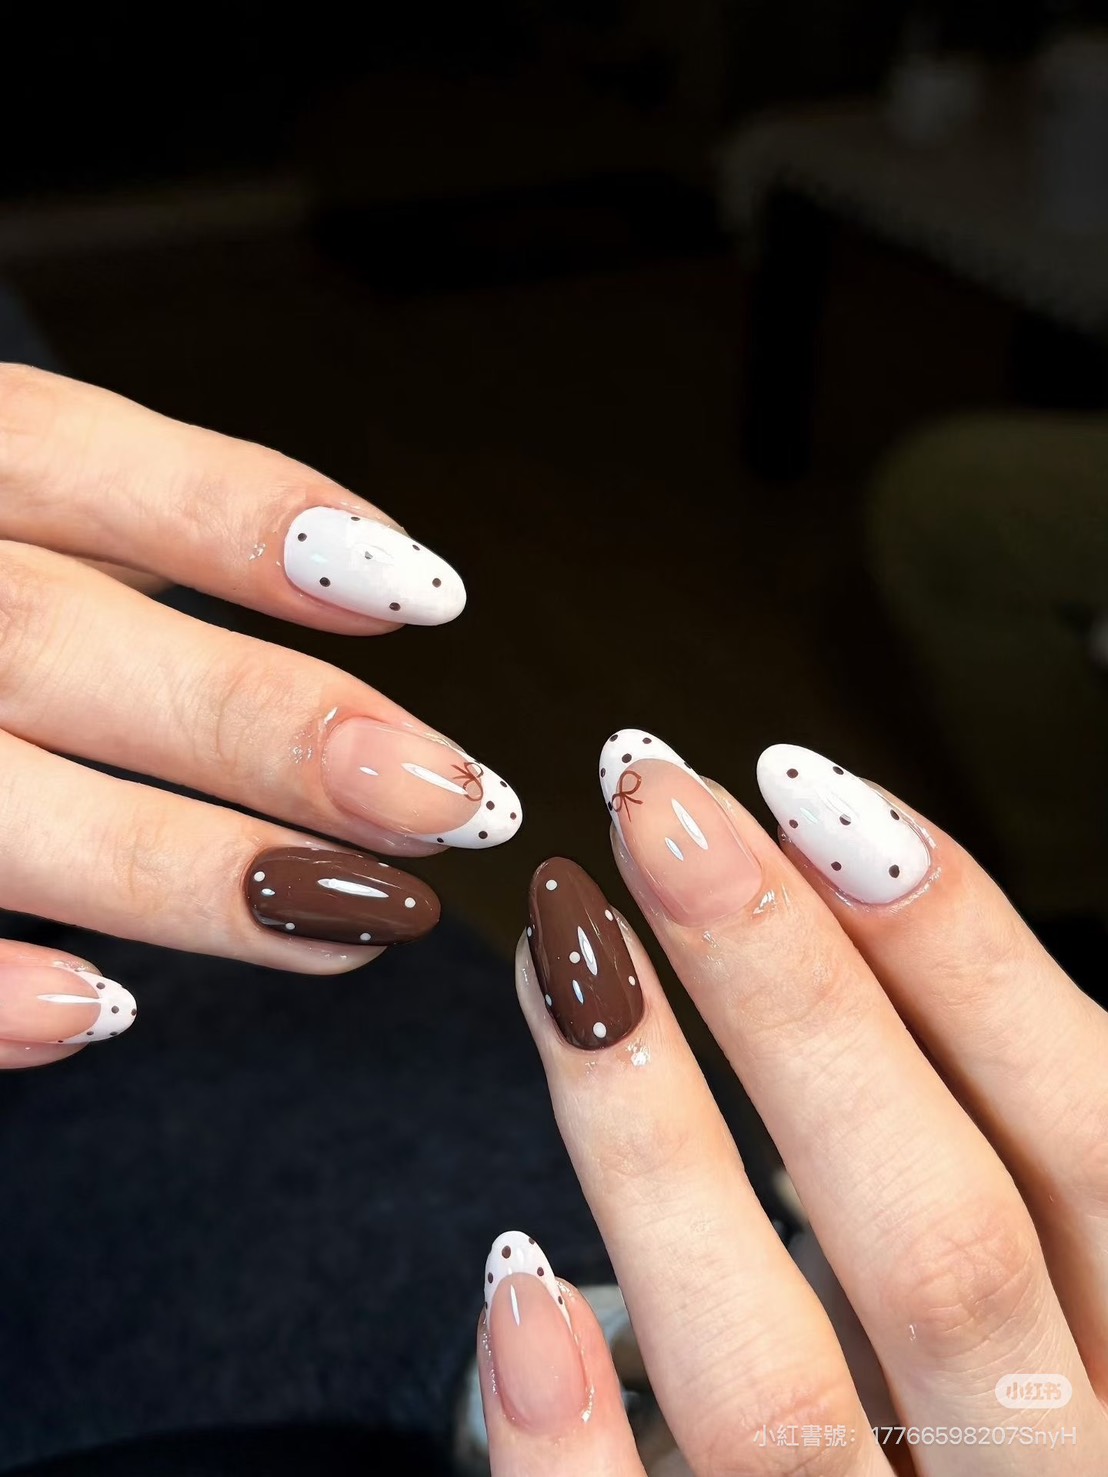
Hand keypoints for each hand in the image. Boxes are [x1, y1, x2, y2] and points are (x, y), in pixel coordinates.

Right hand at [0, 365, 520, 1066]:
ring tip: (354, 920)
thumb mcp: (23, 502)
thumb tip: (383, 583)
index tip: (429, 597)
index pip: (76, 460)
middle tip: (447, 802)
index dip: (246, 522)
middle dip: (261, 727)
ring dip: (183, 870)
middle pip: (55, 641)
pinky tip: (105, 1012)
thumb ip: (157, 521)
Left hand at [478, 734, 1106, 1473]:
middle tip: (662, 814)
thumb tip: (862, 907)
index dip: (966, 955)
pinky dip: (576, 1444)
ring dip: (655, 1148)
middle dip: (797, 997)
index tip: (813, 796)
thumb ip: (995, 1163)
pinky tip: (516, 1287)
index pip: (1087, 1141)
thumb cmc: (1008, 1431)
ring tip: (562, 959)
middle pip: (941, 1236)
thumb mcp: (1053, 1291)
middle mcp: (1048, 1476)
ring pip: (774, 1384)